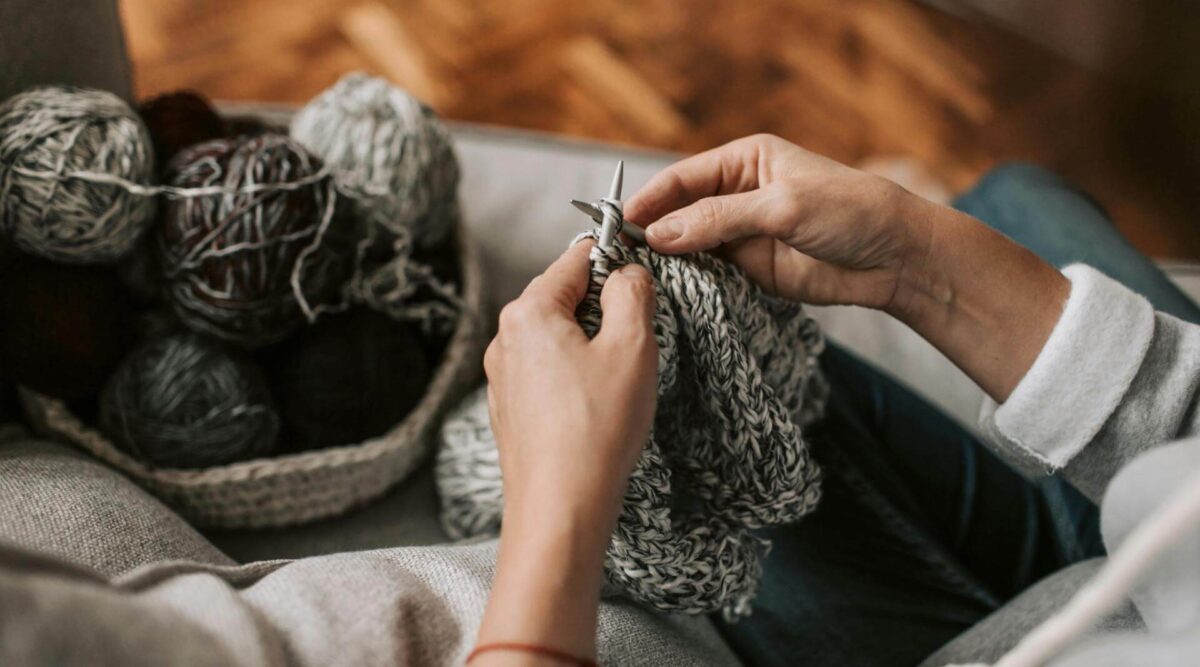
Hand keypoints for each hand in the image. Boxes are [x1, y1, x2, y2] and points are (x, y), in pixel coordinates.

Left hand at [484, 240, 657, 524]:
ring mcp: (502, 376)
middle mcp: (505, 337)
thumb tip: (628, 273)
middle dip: (604, 310)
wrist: (559, 509)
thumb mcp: (632, 347)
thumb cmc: (596, 429)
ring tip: (616, 384)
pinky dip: (574, 378)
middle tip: (637, 344)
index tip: (643, 277)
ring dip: (591, 346)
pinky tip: (595, 409)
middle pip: (564, 297)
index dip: (616, 261)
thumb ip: (632, 294)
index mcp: (529, 311)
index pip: (577, 259)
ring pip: (557, 337)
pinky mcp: (509, 409)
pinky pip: (547, 373)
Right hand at [627, 133, 1068, 402]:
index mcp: (744, 161)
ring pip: (689, 247)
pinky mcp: (750, 271)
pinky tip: (670, 293)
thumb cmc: (849, 211)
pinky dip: (690, 283)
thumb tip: (660, 234)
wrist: (895, 257)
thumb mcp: (782, 207)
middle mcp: (736, 195)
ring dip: (668, 261)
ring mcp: (741, 235)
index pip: (682, 177)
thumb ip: (719, 220)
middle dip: (653, 231)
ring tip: (638, 278)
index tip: (622, 223)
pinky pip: (709, 276)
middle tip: (619, 256)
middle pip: (679, 212)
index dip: (650, 199)